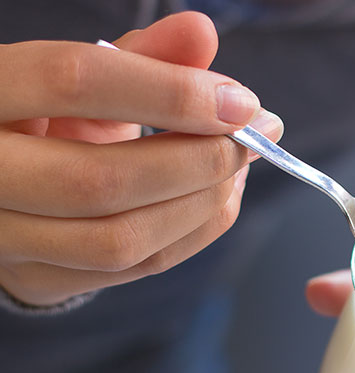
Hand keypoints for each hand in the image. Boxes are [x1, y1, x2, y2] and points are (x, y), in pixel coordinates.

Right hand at [0, 12, 282, 306]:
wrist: (0, 184)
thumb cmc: (46, 119)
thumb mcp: (80, 78)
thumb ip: (140, 57)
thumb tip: (202, 32)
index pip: (75, 82)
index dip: (170, 92)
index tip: (240, 102)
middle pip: (102, 180)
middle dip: (198, 160)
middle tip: (251, 139)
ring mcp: (6, 238)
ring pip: (122, 239)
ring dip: (203, 204)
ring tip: (238, 168)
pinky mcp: (41, 279)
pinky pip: (138, 268)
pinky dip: (195, 232)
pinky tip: (218, 198)